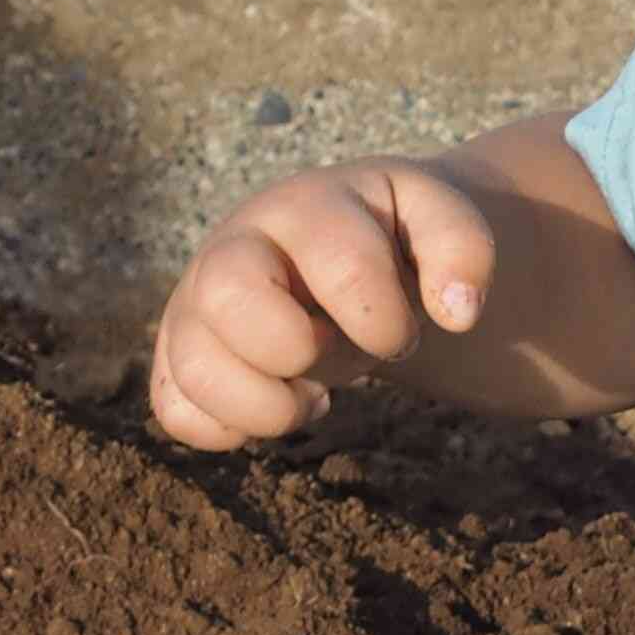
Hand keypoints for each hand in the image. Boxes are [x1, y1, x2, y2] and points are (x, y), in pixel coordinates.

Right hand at [147, 160, 493, 451]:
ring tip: (310, 395)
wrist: (349, 251)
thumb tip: (458, 312)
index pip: (337, 260)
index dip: (380, 316)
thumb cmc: (391, 242)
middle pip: (227, 295)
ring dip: (266, 405)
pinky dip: (225, 428)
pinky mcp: (183, 352)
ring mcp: (198, 302)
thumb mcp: (436, 220)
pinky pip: (173, 410)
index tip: (398, 334)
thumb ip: (461, 246)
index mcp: (308, 206)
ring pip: (191, 365)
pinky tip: (273, 403)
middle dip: (297, 349)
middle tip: (335, 356)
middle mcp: (236, 246)